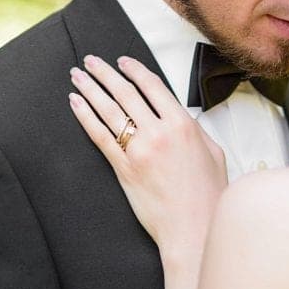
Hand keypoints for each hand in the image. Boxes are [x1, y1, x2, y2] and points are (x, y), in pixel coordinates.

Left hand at [69, 54, 226, 255]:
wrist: (193, 227)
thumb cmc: (207, 194)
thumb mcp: (212, 152)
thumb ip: (193, 130)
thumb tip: (181, 118)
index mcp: (183, 124)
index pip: (153, 86)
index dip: (134, 70)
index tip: (121, 61)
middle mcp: (159, 132)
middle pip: (125, 93)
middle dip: (105, 73)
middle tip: (90, 61)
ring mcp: (139, 150)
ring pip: (109, 110)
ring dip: (90, 89)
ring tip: (77, 76)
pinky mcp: (123, 168)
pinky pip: (99, 135)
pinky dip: (86, 117)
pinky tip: (76, 103)